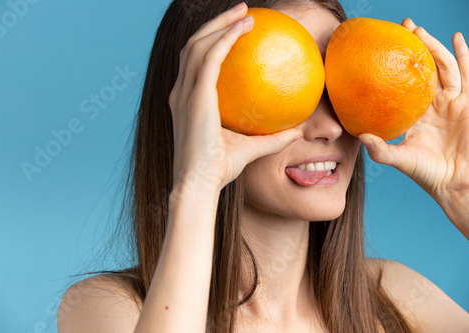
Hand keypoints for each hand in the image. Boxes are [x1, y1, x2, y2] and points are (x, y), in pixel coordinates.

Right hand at [169, 3, 302, 192]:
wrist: (199, 186)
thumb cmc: (219, 170)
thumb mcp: (250, 148)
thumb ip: (272, 138)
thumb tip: (298, 130)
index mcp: (187, 102)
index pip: (196, 62)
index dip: (212, 41)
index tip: (236, 30)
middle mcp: (180, 93)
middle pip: (193, 46)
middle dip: (215, 24)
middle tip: (241, 12)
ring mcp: (184, 94)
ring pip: (198, 45)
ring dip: (221, 24)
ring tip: (244, 12)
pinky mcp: (195, 98)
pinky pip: (210, 58)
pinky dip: (225, 38)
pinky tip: (244, 29)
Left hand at [358, 18, 468, 237]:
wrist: (458, 183)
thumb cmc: (428, 173)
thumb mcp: (401, 159)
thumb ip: (382, 150)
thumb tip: (360, 136)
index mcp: (413, 115)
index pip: (401, 85)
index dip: (394, 68)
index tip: (381, 50)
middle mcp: (431, 105)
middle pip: (422, 70)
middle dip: (414, 47)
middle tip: (402, 28)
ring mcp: (451, 102)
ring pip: (442, 68)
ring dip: (433, 48)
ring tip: (420, 32)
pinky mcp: (468, 103)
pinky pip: (466, 75)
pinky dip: (463, 56)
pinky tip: (457, 39)